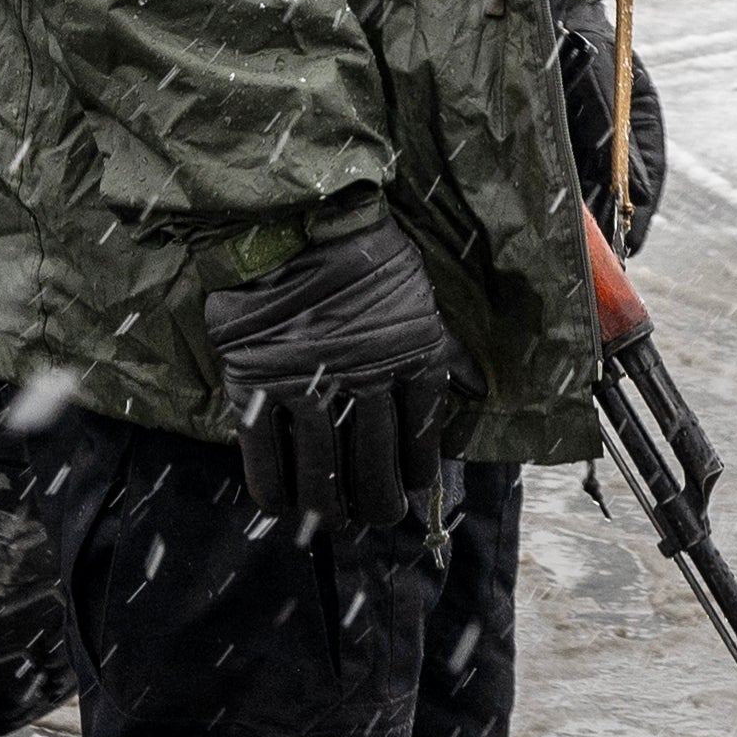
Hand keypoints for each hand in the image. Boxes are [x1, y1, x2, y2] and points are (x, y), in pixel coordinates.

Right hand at [200, 211, 460, 529]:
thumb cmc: (362, 249)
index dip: (417, 469)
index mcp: (410, 354)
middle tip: (376, 519)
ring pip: (324, 467)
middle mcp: (364, 377)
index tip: (413, 488)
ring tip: (334, 523)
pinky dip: (271, 483)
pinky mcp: (260, 381)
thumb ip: (441, 348)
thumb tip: (477, 386)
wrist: (293, 213)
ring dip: (330, 504)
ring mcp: (309, 383)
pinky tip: (277, 504)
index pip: (421, 433)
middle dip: (378, 501)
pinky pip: (265, 450)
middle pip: (376, 463)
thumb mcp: (417, 295)